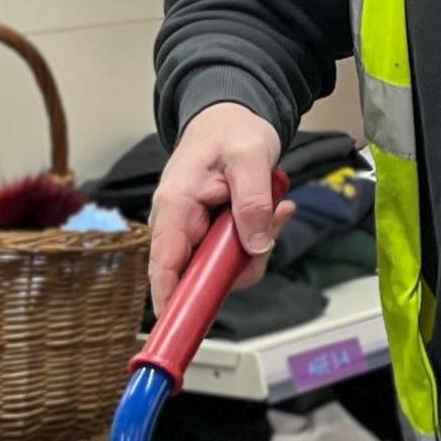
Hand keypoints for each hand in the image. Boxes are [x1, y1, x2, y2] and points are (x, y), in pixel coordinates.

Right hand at [148, 103, 291, 313]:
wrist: (231, 115)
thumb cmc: (232, 129)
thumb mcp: (250, 157)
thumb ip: (252, 201)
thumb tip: (255, 245)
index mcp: (176, 204)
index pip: (165, 263)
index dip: (170, 299)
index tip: (181, 325)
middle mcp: (177, 222)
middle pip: (199, 273)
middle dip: (239, 266)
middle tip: (269, 234)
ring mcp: (193, 230)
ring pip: (220, 268)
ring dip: (254, 249)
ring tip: (275, 211)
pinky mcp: (209, 233)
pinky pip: (232, 254)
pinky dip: (256, 240)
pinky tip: (273, 212)